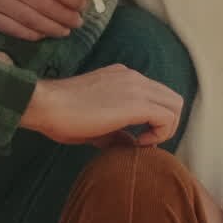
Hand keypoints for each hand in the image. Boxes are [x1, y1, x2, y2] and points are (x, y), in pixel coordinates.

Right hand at [19, 64, 182, 146]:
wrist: (46, 105)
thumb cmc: (61, 115)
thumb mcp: (94, 123)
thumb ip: (115, 132)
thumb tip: (128, 145)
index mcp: (123, 77)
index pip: (156, 95)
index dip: (154, 120)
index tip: (138, 138)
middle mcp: (133, 77)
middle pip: (172, 98)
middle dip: (166, 124)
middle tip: (145, 141)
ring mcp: (135, 86)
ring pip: (175, 105)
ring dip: (166, 128)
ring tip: (143, 143)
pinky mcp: (135, 102)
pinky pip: (167, 117)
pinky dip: (161, 133)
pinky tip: (140, 143)